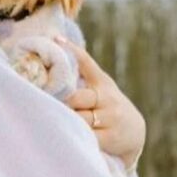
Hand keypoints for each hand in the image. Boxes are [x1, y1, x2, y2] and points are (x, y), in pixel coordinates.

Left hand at [55, 36, 145, 170]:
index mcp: (101, 82)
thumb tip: (54, 51)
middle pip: (75, 97)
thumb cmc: (107, 106)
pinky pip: (86, 136)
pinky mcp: (111, 137)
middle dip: (59, 101)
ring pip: (79, 118)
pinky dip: (75, 136)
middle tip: (42, 102)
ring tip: (50, 121)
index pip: (86, 62)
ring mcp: (110, 117)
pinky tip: (66, 136)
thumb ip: (82, 76)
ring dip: (64, 120)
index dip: (72, 51)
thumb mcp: (100, 88)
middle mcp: (107, 97)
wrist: (134, 132)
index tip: (56, 40)